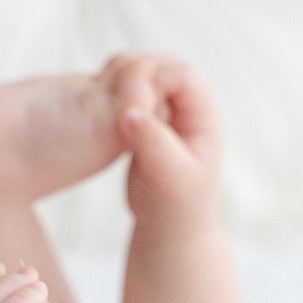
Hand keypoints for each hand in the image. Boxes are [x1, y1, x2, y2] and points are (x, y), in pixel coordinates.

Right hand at [105, 53, 222, 232]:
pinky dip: (116, 99)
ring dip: (124, 85)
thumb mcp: (168, 175)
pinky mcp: (147, 128)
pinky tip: (99, 110)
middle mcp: (188, 112)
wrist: (169, 230)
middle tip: (110, 86)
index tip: (128, 94)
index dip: (155, 75)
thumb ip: (152, 142)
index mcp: (203, 119)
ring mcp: (167, 118)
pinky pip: (132, 100)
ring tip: (102, 94)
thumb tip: (130, 112)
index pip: (183, 75)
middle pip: (163, 71)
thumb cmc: (177, 207)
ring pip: (146, 83)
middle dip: (138, 74)